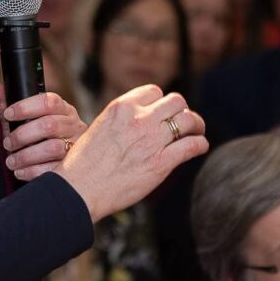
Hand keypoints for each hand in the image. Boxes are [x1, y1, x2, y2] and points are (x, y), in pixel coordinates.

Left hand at [0, 76, 86, 181]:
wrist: (51, 162)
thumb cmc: (34, 136)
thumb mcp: (18, 118)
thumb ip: (2, 100)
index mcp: (62, 109)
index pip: (49, 101)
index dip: (26, 107)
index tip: (8, 114)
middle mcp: (72, 125)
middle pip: (50, 125)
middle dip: (23, 135)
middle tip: (7, 143)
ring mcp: (76, 146)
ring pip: (53, 148)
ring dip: (26, 155)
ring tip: (11, 160)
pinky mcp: (72, 167)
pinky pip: (53, 168)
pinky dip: (32, 171)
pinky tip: (20, 171)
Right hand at [57, 85, 207, 221]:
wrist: (79, 189)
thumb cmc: (84, 164)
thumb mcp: (100, 127)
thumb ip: (122, 120)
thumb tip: (140, 120)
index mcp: (121, 107)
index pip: (154, 91)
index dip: (160, 102)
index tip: (162, 112)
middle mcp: (139, 119)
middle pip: (176, 101)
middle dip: (181, 110)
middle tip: (183, 121)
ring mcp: (152, 140)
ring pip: (188, 120)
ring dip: (196, 125)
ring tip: (196, 131)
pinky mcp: (161, 163)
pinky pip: (192, 146)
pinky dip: (200, 144)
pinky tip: (199, 147)